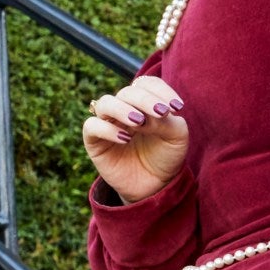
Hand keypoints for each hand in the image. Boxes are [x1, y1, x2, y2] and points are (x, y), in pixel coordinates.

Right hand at [81, 75, 190, 202]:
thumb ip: (167, 121)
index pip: (146, 84)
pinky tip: (125, 139)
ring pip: (105, 103)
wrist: (155, 186)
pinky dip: (107, 129)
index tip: (177, 107)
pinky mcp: (94, 141)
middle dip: (145, 100)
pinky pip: (92, 126)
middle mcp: (124, 109)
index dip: (160, 90)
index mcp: (144, 103)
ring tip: (139, 121)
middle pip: (127, 92)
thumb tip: (146, 116)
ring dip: (122, 109)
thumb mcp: (177, 137)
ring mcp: (108, 123)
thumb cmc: (166, 157)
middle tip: (161, 112)